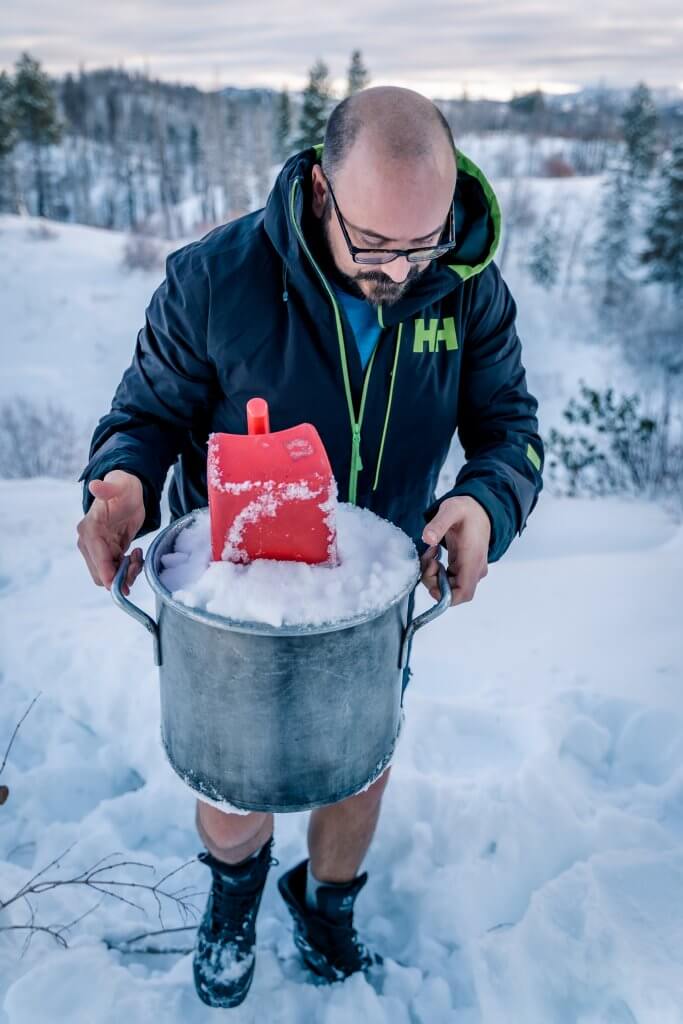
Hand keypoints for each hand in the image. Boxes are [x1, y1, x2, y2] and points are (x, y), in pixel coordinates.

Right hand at [76, 469, 145, 596]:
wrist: (126, 492)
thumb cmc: (122, 487)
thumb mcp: (119, 484)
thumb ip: (108, 488)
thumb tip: (94, 485)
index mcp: (89, 529)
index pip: (97, 558)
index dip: (108, 573)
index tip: (122, 585)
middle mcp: (88, 543)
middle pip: (101, 574)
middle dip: (120, 576)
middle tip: (138, 562)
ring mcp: (97, 550)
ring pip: (108, 576)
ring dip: (126, 574)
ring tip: (139, 556)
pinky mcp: (107, 553)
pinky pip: (115, 572)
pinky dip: (127, 570)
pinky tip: (136, 555)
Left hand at [420, 495, 490, 605]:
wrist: (480, 508)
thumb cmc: (467, 510)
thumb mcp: (451, 510)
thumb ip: (438, 524)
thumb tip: (428, 538)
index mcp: (472, 559)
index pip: (463, 593)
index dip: (445, 596)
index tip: (432, 578)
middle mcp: (474, 569)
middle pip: (452, 592)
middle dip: (433, 580)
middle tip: (428, 559)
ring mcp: (469, 570)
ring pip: (448, 586)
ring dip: (433, 574)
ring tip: (430, 552)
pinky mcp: (463, 568)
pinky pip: (447, 579)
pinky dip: (437, 571)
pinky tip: (434, 554)